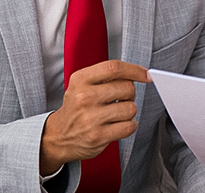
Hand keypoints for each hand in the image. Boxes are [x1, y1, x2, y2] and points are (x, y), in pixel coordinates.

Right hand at [39, 60, 150, 174]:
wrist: (58, 136)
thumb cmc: (76, 108)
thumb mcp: (82, 84)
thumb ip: (106, 75)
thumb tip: (139, 73)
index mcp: (81, 80)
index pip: (114, 68)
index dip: (135, 70)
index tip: (146, 74)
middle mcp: (85, 97)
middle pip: (127, 87)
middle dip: (129, 94)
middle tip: (120, 99)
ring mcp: (91, 118)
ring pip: (131, 108)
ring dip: (128, 111)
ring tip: (116, 114)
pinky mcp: (98, 136)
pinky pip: (129, 126)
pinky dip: (129, 126)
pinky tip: (118, 125)